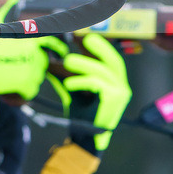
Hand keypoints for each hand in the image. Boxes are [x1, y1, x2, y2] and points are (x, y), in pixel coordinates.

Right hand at [0, 0, 61, 99]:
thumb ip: (9, 11)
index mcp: (32, 38)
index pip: (52, 42)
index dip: (58, 47)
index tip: (61, 52)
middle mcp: (36, 54)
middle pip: (43, 61)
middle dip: (34, 64)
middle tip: (21, 66)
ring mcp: (33, 70)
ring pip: (37, 76)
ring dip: (28, 77)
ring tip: (13, 75)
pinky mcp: (27, 85)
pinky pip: (30, 90)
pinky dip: (24, 91)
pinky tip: (15, 88)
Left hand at [50, 34, 130, 155]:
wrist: (84, 139)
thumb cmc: (81, 114)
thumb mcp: (72, 89)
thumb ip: (66, 74)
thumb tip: (50, 58)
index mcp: (115, 82)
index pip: (109, 58)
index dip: (97, 45)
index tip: (81, 34)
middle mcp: (122, 86)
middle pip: (112, 59)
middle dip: (98, 46)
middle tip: (80, 37)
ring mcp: (121, 92)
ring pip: (100, 70)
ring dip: (80, 64)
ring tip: (64, 63)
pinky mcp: (114, 98)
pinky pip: (96, 82)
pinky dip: (80, 81)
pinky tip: (68, 84)